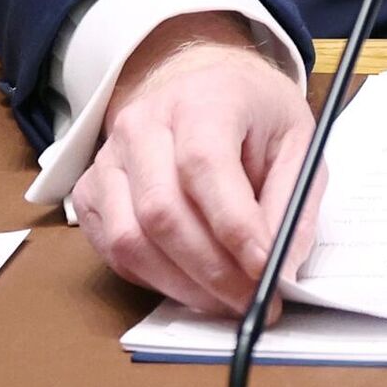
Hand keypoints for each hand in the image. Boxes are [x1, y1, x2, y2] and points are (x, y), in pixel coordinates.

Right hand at [70, 14, 320, 319]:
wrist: (204, 84)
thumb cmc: (253, 113)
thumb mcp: (297, 140)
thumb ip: (293, 201)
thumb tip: (283, 268)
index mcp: (202, 99)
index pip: (205, 166)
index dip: (234, 228)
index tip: (265, 271)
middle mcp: (143, 124)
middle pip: (163, 212)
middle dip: (211, 271)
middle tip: (252, 302)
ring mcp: (108, 157)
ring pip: (131, 240)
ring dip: (182, 285)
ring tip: (225, 300)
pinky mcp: (90, 189)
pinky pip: (113, 250)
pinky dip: (154, 278)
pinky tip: (190, 283)